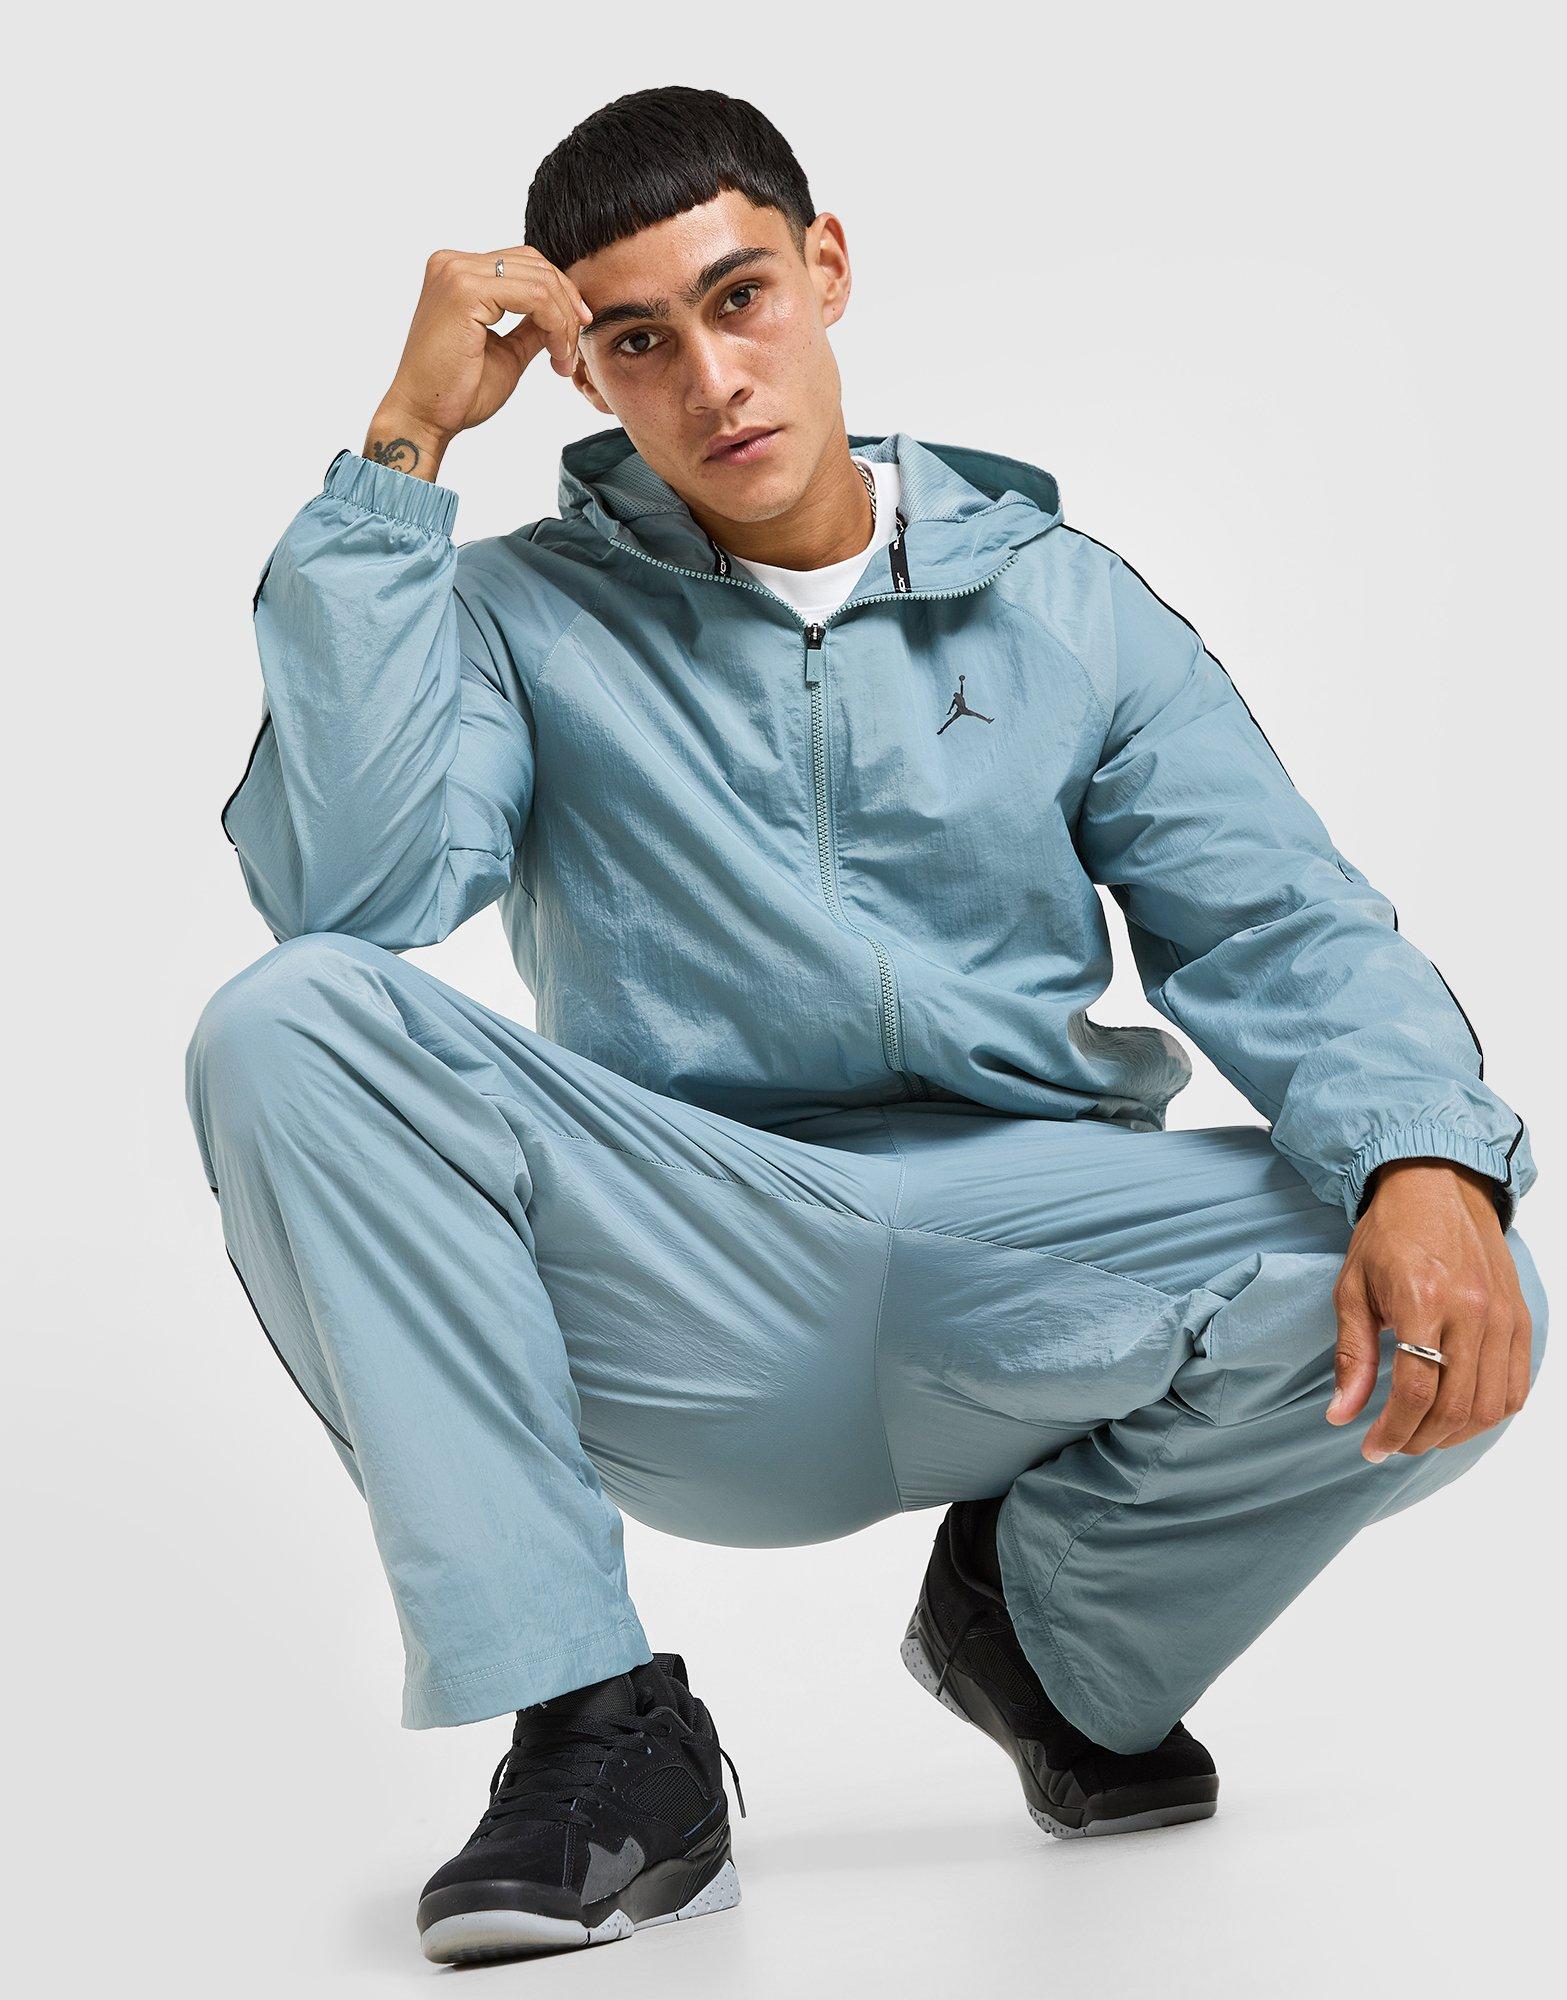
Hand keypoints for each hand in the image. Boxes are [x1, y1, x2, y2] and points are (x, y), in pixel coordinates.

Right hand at [362, 245, 593, 480]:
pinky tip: (555, 354)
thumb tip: (565, 313)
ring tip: (562, 358)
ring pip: (540, 280)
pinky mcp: (465, 290)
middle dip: (567, 306)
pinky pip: (534, 296)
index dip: (561, 293)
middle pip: (535, 264)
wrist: (424, 417)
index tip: (576, 331)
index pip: (525, 263)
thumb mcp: (507, 351)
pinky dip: (555, 325)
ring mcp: (457, 272)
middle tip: (573, 349)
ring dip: (563, 321)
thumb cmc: (458, 391)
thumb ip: (531, 327)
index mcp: (459, 271)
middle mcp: (454, 263)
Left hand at [1327, 1159, 1532, 1459]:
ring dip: (1455, 1434)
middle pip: (1455, 1407)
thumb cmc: (1387, 1236)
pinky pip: (1516, 1385)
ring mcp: (1502, 1316)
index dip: (1393, 1431)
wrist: (1435, 1186)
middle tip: (1392, 1444)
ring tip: (1422, 1434)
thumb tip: (1341, 1415)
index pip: (1416, 1391)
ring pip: (1491, 1406)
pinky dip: (1490, 1413)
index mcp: (1423, 1300)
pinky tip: (1459, 1414)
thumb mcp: (1352, 1289)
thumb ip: (1352, 1356)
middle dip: (1419, 1440)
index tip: (1371, 1447)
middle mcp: (1471, 1311)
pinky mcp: (1519, 1318)